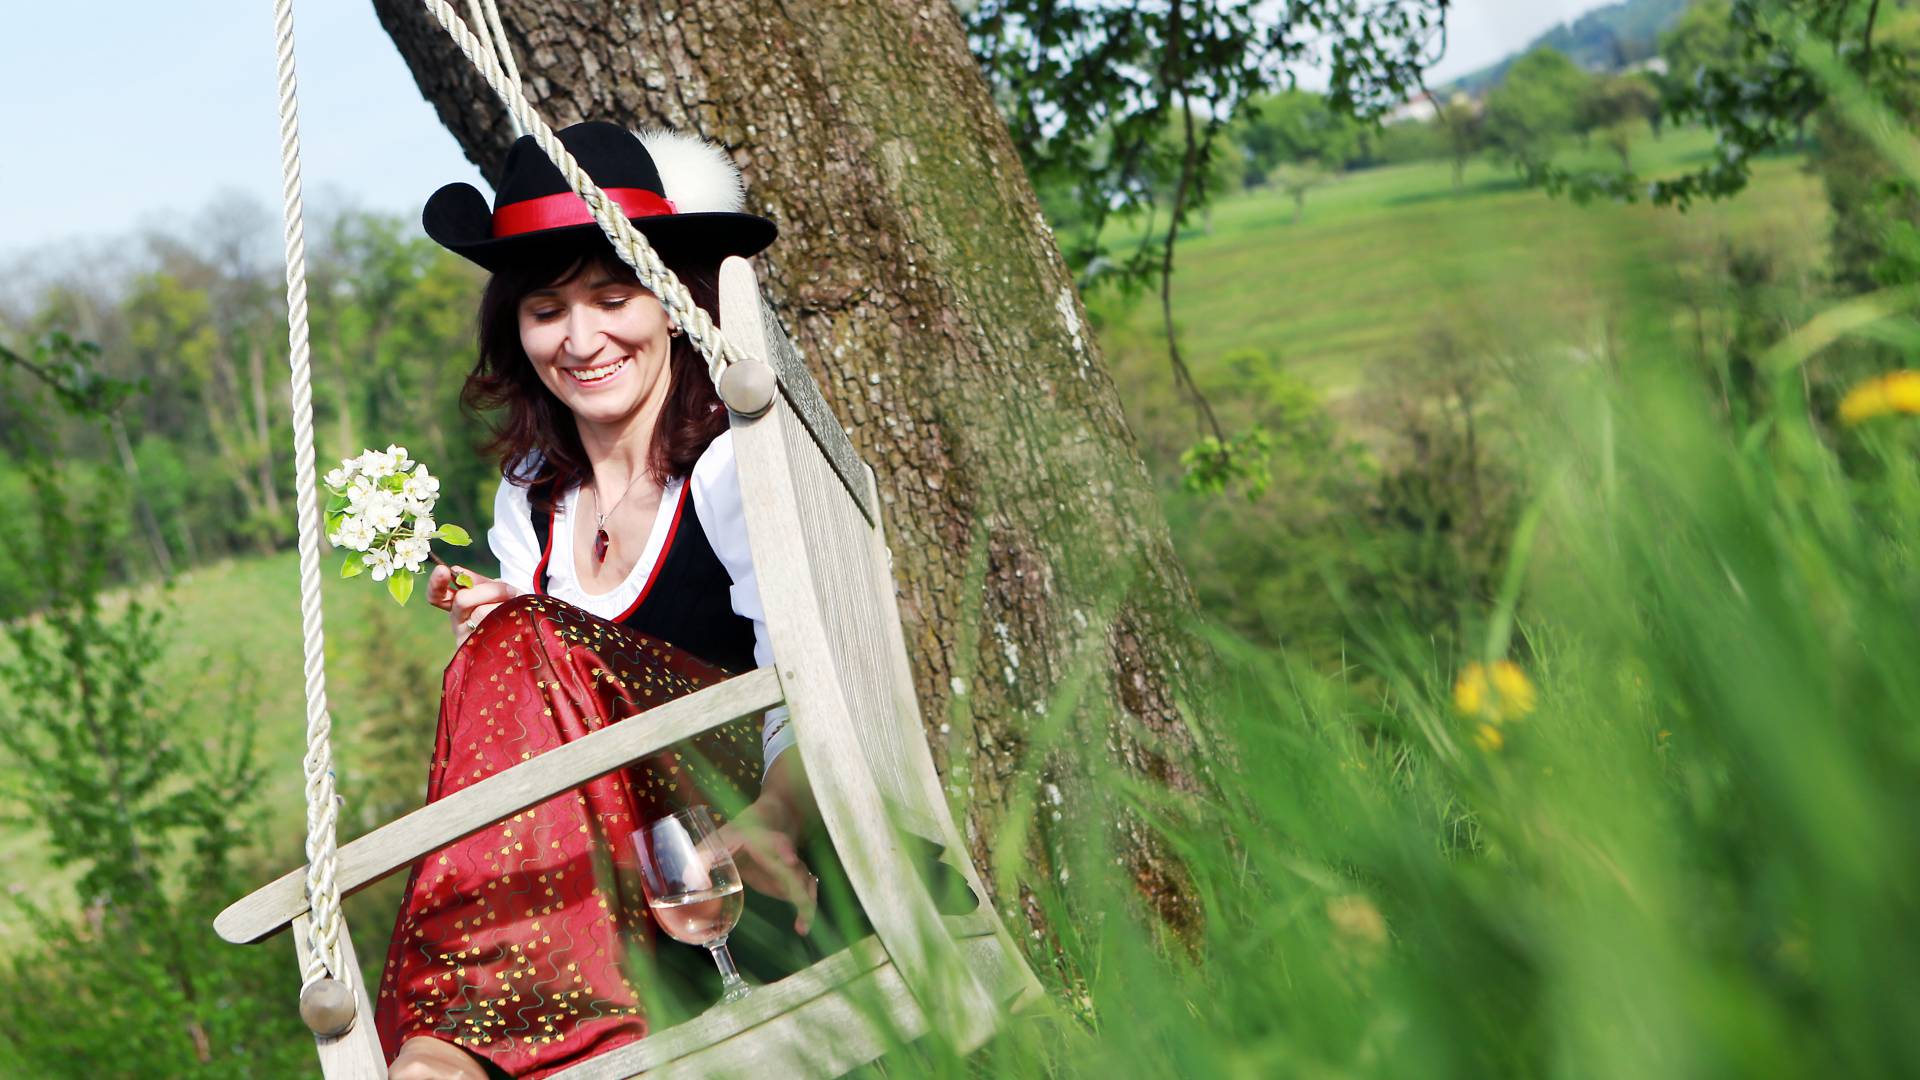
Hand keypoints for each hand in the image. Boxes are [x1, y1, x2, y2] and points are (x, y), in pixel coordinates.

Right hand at [427, 564, 517, 643]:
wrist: (526, 627)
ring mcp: (466, 637)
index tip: (442, 570)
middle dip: (489, 590)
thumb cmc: (507, 603)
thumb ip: (476, 581)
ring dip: (504, 603)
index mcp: (456, 603)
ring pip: (481, 612)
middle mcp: (457, 621)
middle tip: (510, 590)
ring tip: (516, 605)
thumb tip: (457, 572)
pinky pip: (495, 626)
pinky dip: (509, 616)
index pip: (437, 596)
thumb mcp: (491, 589)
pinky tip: (516, 617)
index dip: (436, 583)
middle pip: (462, 600)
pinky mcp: (480, 649)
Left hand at [716, 799, 817, 935]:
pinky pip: (804, 895)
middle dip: (800, 883)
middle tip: (801, 900)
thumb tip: (690, 881)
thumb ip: (704, 857)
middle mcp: (782, 852)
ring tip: (802, 924)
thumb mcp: (721, 837)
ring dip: (806, 903)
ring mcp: (790, 866)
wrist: (769, 820)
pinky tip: (802, 927)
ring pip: (804, 882)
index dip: (784, 849)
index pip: (777, 841)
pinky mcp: (792, 880)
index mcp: (764, 838)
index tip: (790, 860)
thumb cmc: (742, 830)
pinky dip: (806, 911)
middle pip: (796, 867)